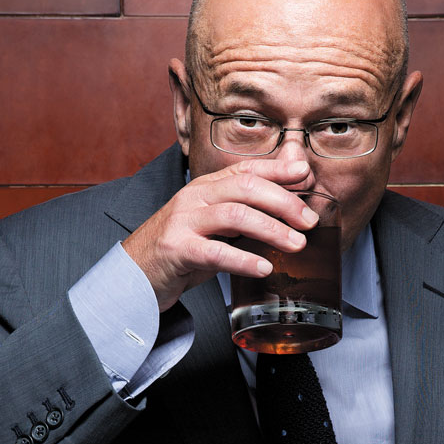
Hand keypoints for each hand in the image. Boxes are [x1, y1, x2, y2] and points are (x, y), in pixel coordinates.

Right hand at [123, 158, 318, 311]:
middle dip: (284, 202)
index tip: (307, 176)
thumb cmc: (180, 250)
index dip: (279, 170)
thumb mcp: (214, 227)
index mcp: (205, 187)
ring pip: (235, 215)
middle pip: (246, 187)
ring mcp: (183, 222)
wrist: (134, 274)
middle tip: (310, 221)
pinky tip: (264, 267)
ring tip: (296, 245)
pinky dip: (244, 260)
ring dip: (271, 230)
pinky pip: (215, 252)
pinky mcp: (176, 250)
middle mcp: (194, 197)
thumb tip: (288, 210)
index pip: (246, 169)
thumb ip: (244, 215)